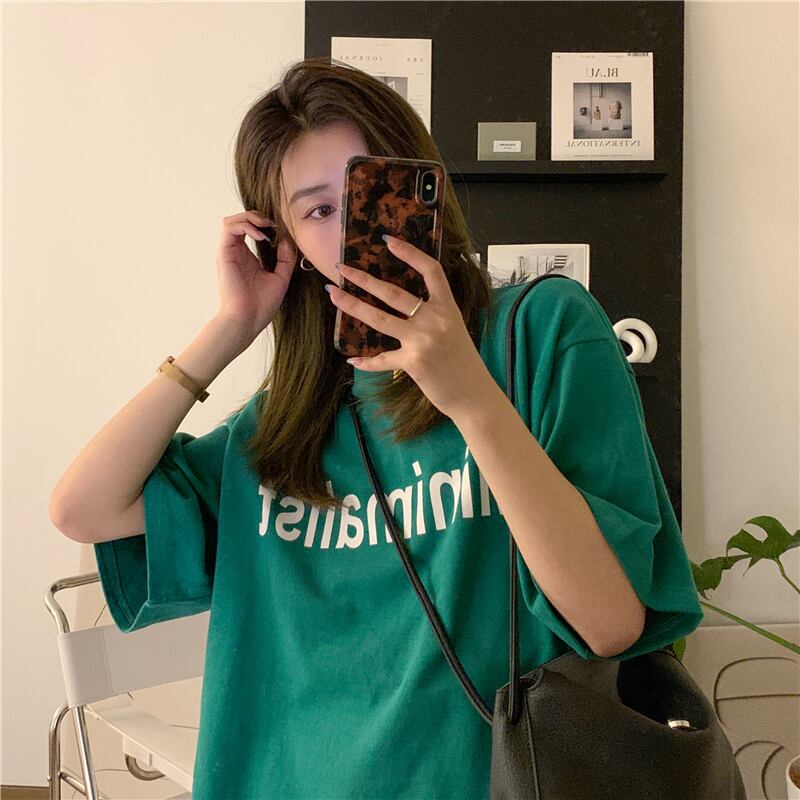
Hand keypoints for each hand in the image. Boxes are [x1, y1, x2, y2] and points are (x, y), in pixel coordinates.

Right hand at [215, 210, 297, 345]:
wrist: (247, 320)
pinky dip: (245, 225)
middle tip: (275, 225)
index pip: (252, 229)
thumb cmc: (261, 305)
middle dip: (259, 216)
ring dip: (250, 217)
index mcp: (247, 258)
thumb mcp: (280, 278)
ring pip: (232, 220)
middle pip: (241, 220)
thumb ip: (285, 258)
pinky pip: (229, 227)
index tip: (283, 230)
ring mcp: (229, 252)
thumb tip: (288, 239)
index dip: (267, 224)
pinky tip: (260, 237)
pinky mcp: (224, 253)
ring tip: (266, 226)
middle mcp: (236, 253)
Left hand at [327, 234, 491, 418]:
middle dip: (364, 278)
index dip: (409, 253)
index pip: (430, 270)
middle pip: (393, 293)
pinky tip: (352, 359)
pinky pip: (382, 359)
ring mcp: (423, 340)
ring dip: (352, 306)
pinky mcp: (413, 362)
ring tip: (334, 295)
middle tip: (342, 268)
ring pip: (379, 319)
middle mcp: (435, 319)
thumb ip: (433, 315)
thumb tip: (403, 305)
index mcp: (448, 307)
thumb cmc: (463, 363)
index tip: (387, 240)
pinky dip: (366, 361)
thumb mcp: (454, 329)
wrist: (473, 394)